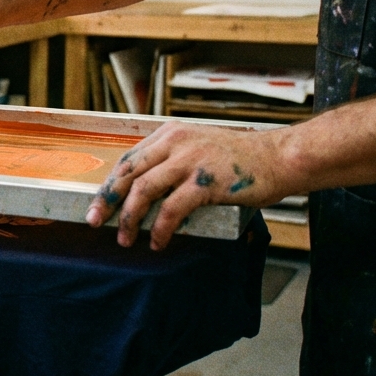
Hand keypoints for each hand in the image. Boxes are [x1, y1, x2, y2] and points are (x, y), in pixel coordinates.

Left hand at [85, 121, 288, 250]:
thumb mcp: (199, 148)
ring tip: (126, 239)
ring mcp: (190, 160)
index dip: (109, 184)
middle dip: (107, 200)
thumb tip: (143, 192)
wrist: (281, 158)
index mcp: (170, 134)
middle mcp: (176, 142)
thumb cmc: (241, 160)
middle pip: (128, 173)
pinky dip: (160, 228)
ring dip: (130, 218)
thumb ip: (172, 161)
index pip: (128, 160)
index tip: (96, 205)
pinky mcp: (206, 181)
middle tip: (95, 222)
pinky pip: (171, 208)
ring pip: (143, 190)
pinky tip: (158, 242)